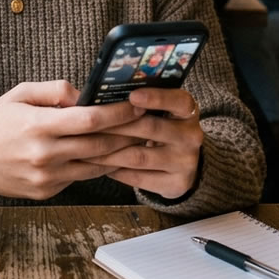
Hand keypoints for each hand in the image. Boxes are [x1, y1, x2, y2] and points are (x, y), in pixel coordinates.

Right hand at [0, 81, 143, 199]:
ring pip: (95, 165)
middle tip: (147, 122)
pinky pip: (81, 177)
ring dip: (120, 153)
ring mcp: (46, 177)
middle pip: (99, 145)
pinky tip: (111, 155)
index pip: (89, 120)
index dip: (118, 113)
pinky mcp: (47, 191)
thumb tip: (86, 94)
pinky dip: (98, 166)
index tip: (136, 105)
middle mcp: (44, 154)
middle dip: (128, 133)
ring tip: (138, 140)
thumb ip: (56, 90)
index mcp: (37, 125)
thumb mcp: (20, 93)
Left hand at [88, 87, 204, 199]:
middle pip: (150, 128)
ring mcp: (186, 161)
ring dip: (109, 153)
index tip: (132, 95)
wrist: (180, 163)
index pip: (178, 100)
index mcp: (188, 110)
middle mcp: (191, 135)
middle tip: (89, 124)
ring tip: (86, 148)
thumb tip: (99, 95)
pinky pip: (140, 178)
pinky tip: (100, 165)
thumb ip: (138, 102)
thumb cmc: (160, 127)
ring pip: (140, 156)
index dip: (156, 97)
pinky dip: (117, 171)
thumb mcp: (159, 111)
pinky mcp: (177, 183)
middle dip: (116, 126)